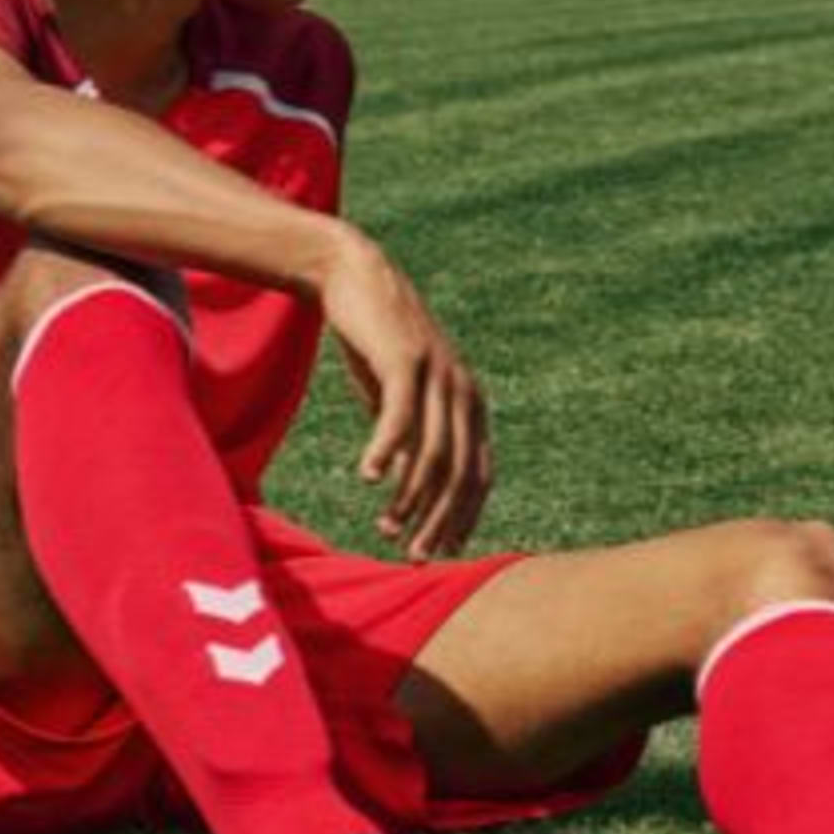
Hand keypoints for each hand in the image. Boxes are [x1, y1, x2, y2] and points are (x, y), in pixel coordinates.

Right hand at [315, 229, 492, 557]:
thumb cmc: (376, 343)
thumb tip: (403, 483)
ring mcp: (438, 375)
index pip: (478, 476)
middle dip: (440, 521)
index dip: (463, 518)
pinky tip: (369, 477)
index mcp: (470, 405)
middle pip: (459, 473)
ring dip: (410, 498)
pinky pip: (399, 417)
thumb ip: (411, 435)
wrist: (354, 276)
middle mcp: (463, 392)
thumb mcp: (400, 395)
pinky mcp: (405, 360)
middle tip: (418, 557)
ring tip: (387, 528)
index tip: (442, 552)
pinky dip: (386, 450)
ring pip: (431, 453)